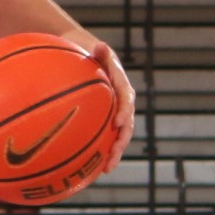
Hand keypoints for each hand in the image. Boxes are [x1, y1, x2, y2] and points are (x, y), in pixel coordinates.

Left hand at [89, 40, 135, 172]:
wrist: (87, 59)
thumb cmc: (89, 54)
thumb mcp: (94, 50)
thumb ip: (100, 52)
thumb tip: (100, 45)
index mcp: (121, 87)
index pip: (127, 100)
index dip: (124, 112)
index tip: (118, 123)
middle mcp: (121, 104)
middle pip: (126, 126)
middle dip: (122, 141)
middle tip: (114, 154)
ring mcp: (113, 115)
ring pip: (117, 137)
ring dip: (114, 153)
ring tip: (107, 169)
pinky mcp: (104, 123)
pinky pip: (103, 139)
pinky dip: (99, 153)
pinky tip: (89, 169)